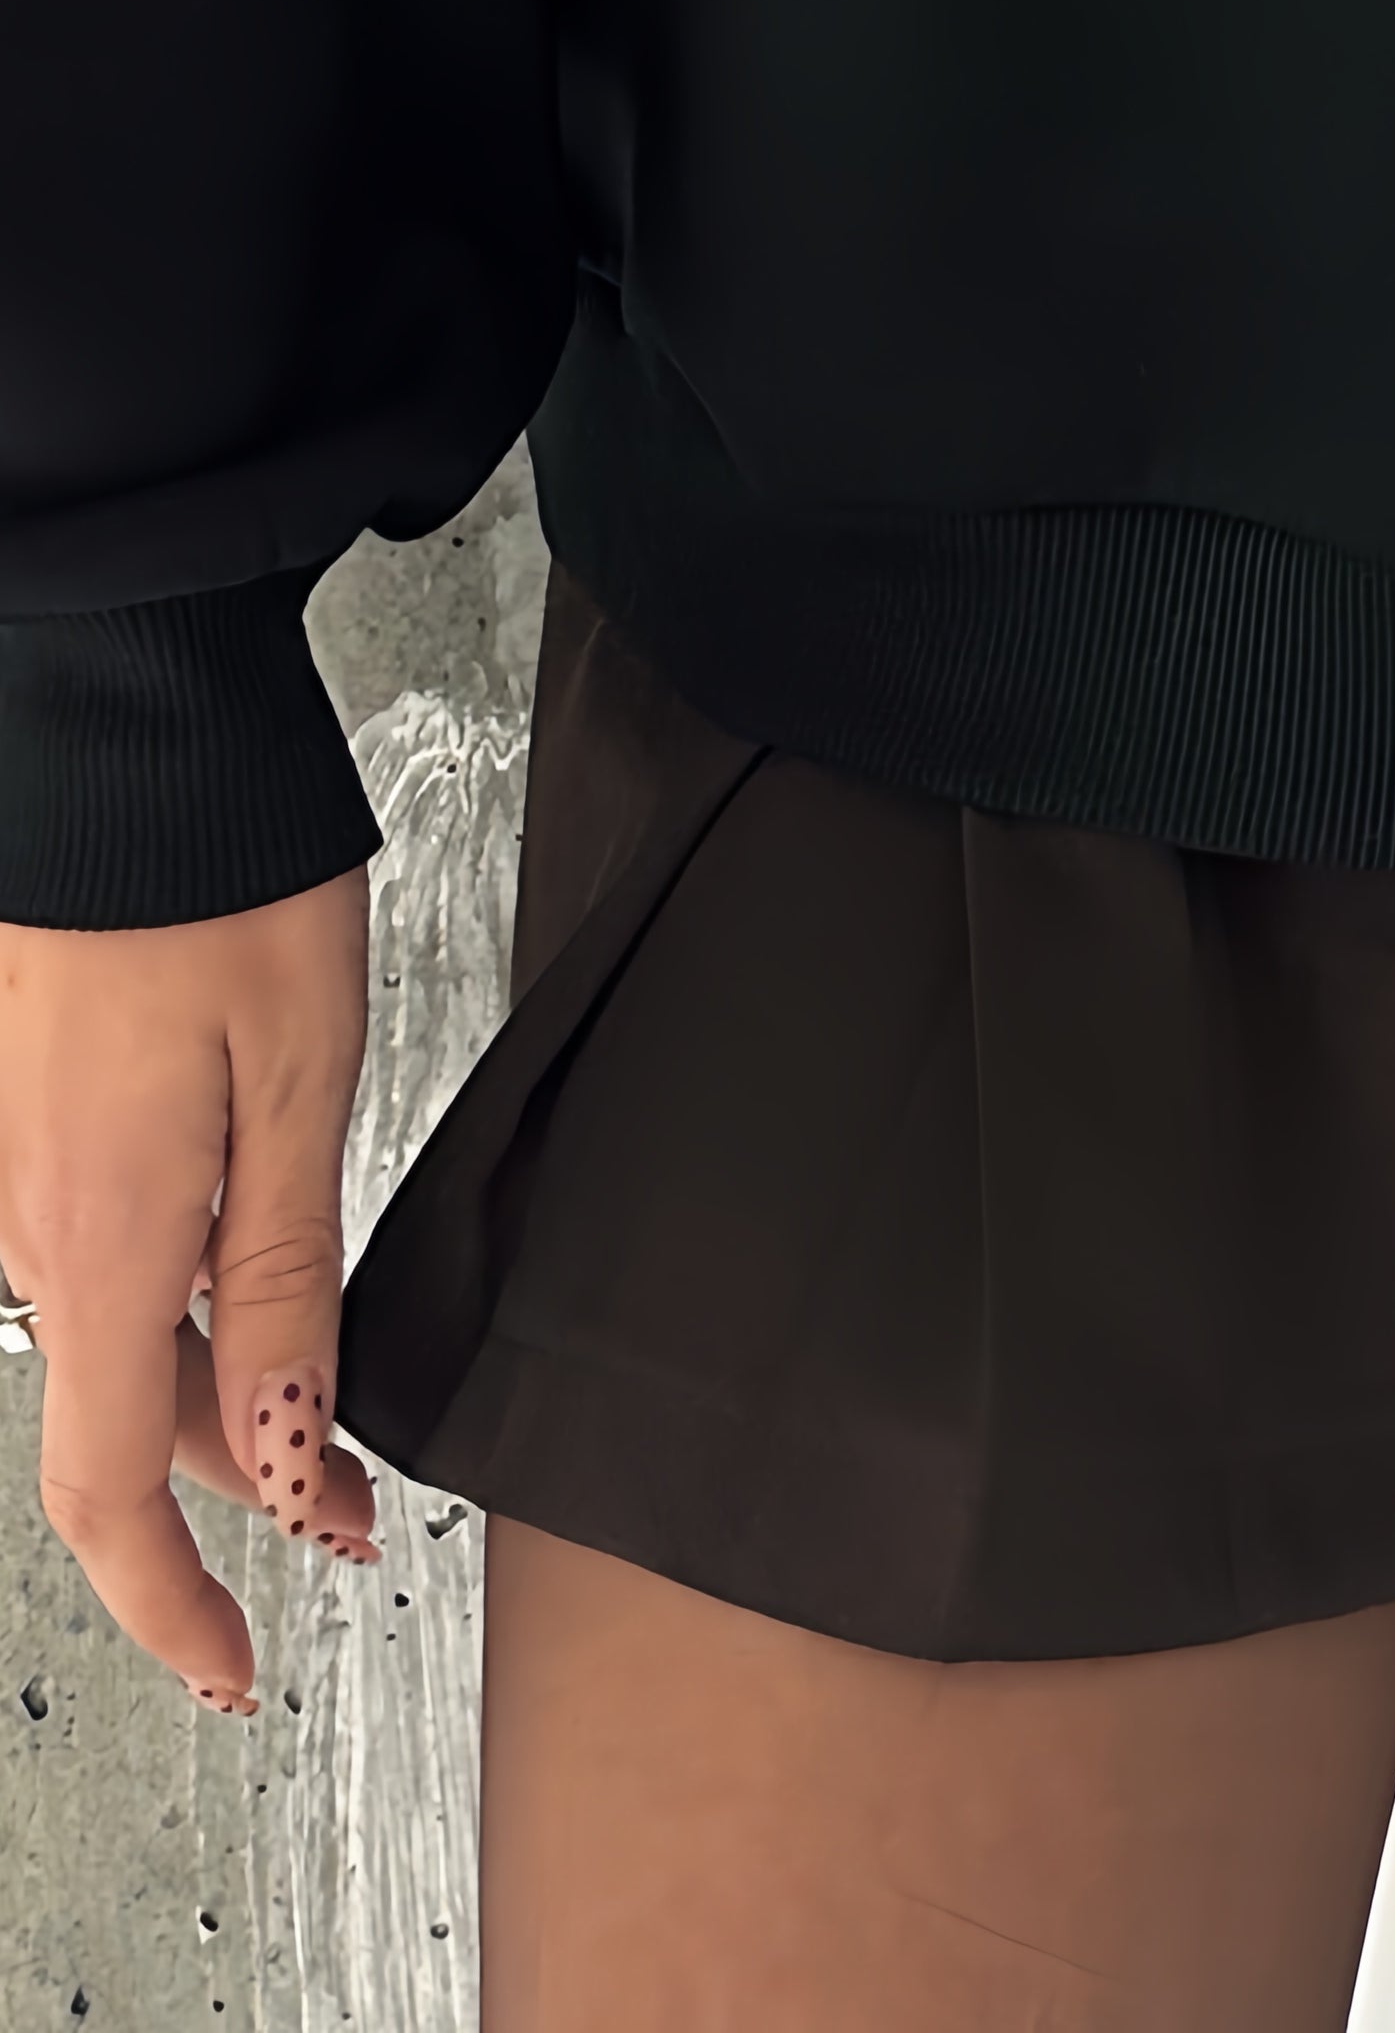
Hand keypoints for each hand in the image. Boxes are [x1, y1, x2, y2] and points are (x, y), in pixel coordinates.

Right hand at [0, 873, 379, 1713]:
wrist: (128, 737)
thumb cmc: (225, 883)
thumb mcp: (302, 1091)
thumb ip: (279, 1288)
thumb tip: (275, 1458)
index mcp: (97, 1240)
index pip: (103, 1496)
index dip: (172, 1607)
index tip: (236, 1670)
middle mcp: (29, 1224)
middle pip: (120, 1419)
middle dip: (236, 1486)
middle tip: (350, 1518)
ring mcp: (14, 1168)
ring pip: (112, 1332)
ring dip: (208, 1389)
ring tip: (323, 1407)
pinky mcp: (23, 1111)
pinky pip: (93, 1248)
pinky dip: (170, 1296)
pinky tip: (245, 1271)